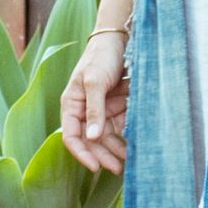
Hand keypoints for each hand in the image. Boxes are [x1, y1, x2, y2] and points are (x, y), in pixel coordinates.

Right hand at [60, 25, 130, 172]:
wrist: (121, 39)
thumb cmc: (101, 56)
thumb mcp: (95, 81)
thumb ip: (94, 109)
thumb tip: (93, 137)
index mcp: (72, 104)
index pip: (71, 136)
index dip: (82, 153)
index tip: (96, 167)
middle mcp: (84, 110)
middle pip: (91, 140)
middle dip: (103, 155)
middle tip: (118, 169)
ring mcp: (101, 109)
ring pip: (106, 137)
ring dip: (116, 149)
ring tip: (131, 160)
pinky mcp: (116, 106)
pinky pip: (120, 126)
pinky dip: (126, 135)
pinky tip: (136, 143)